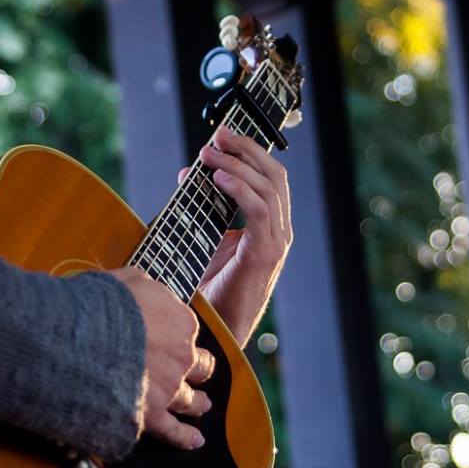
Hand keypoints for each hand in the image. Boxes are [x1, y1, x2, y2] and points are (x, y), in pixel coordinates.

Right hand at [109, 266, 210, 450]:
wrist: (86, 337)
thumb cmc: (104, 304)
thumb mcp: (129, 280)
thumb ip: (146, 287)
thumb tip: (145, 290)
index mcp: (181, 323)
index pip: (188, 331)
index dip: (179, 336)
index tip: (172, 339)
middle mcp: (182, 357)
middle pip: (199, 367)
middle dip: (200, 370)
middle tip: (200, 374)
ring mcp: (170, 388)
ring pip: (192, 401)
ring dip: (198, 404)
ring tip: (202, 406)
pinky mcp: (152, 414)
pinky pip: (174, 431)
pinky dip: (185, 437)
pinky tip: (194, 441)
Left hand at [190, 127, 292, 345]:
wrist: (212, 332)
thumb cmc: (207, 291)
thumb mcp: (204, 238)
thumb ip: (202, 206)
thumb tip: (190, 172)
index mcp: (269, 227)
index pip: (270, 177)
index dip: (249, 151)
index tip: (222, 135)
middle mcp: (278, 232)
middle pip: (274, 175)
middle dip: (246, 150)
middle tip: (217, 135)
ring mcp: (275, 243)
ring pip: (268, 188)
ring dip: (237, 165)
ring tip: (210, 154)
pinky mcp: (264, 255)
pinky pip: (259, 212)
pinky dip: (240, 190)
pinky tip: (218, 179)